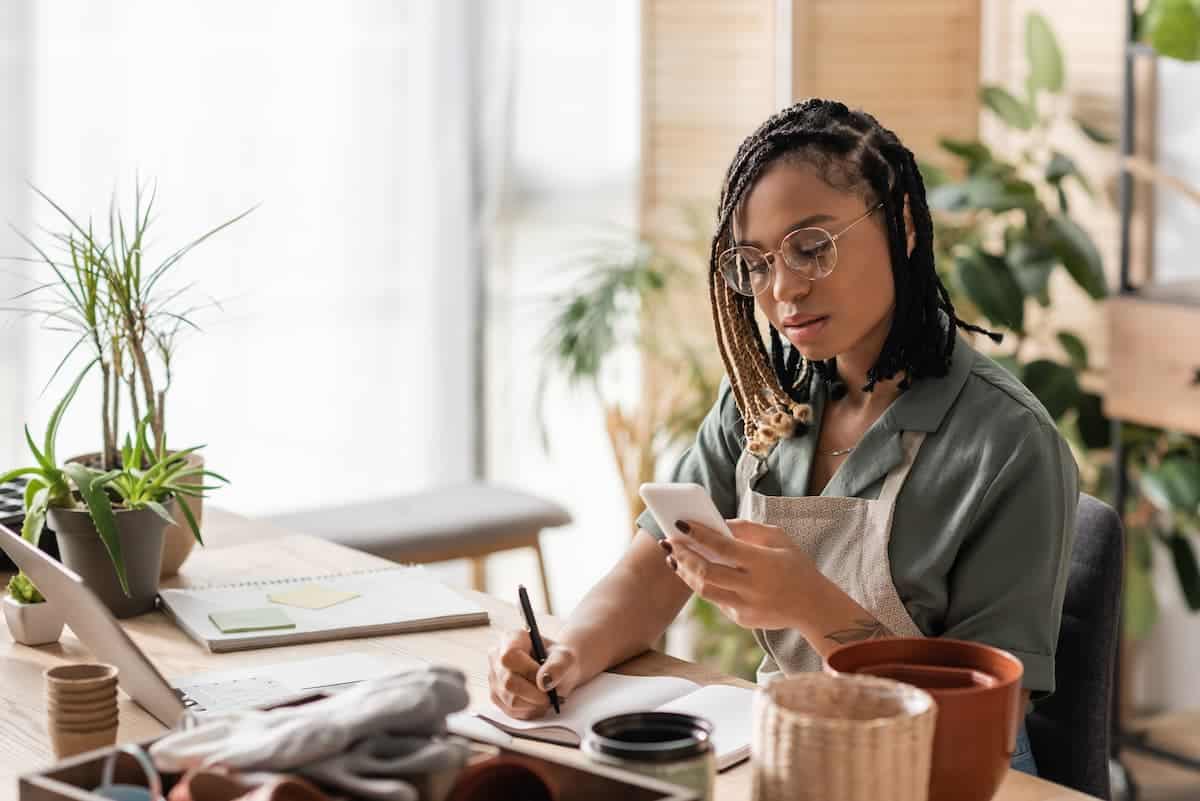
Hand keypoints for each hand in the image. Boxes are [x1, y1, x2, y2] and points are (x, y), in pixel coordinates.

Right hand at [487, 629, 580, 719]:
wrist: (555, 671)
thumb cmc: (558, 660)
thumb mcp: (565, 658)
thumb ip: (558, 666)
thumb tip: (544, 681)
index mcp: (512, 638)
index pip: (509, 656)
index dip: (528, 671)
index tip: (546, 679)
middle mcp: (497, 656)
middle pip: (508, 682)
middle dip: (534, 694)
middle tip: (550, 696)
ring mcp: (493, 677)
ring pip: (510, 699)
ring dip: (533, 704)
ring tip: (546, 698)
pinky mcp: (495, 695)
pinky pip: (510, 710)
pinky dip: (528, 710)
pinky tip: (537, 702)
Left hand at [664, 518, 822, 629]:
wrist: (814, 607)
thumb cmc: (795, 565)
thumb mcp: (779, 538)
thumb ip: (747, 528)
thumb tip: (716, 522)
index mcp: (763, 564)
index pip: (723, 547)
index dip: (698, 534)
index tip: (679, 523)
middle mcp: (753, 588)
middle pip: (706, 572)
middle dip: (683, 555)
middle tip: (668, 541)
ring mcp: (746, 607)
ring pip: (704, 591)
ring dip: (685, 572)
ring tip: (673, 557)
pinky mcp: (742, 620)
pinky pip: (716, 599)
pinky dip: (703, 584)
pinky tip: (694, 571)